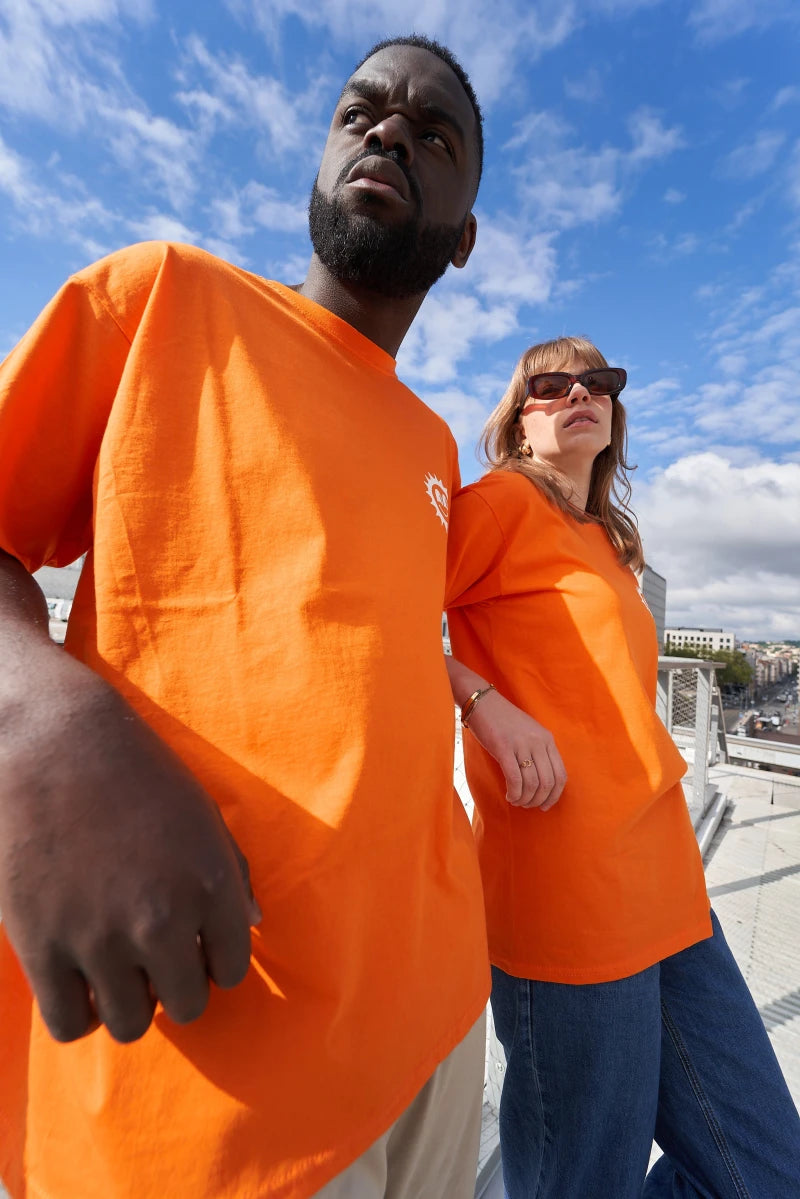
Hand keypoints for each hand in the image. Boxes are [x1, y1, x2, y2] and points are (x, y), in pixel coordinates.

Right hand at [0, 662, 260, 1044]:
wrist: (53, 743)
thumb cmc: (137, 773)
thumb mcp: (202, 814)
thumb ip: (233, 873)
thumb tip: (254, 923)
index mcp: (211, 885)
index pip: (232, 969)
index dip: (213, 960)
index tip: (192, 943)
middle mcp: (162, 920)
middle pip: (186, 1005)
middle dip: (175, 985)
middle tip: (152, 957)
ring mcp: (100, 938)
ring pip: (130, 1023)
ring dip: (128, 1002)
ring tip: (115, 968)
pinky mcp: (42, 947)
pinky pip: (70, 1024)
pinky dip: (78, 1014)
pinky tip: (78, 983)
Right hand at [465, 690, 566, 810]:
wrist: (482, 702)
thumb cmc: (504, 720)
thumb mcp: (529, 732)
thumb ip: (539, 751)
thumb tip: (542, 782)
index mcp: (547, 739)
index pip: (560, 775)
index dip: (555, 795)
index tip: (545, 805)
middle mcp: (538, 742)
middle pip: (547, 782)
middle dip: (538, 800)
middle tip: (528, 806)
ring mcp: (521, 744)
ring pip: (532, 783)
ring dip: (525, 799)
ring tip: (516, 801)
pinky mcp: (503, 748)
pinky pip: (515, 779)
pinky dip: (514, 793)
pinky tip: (509, 796)